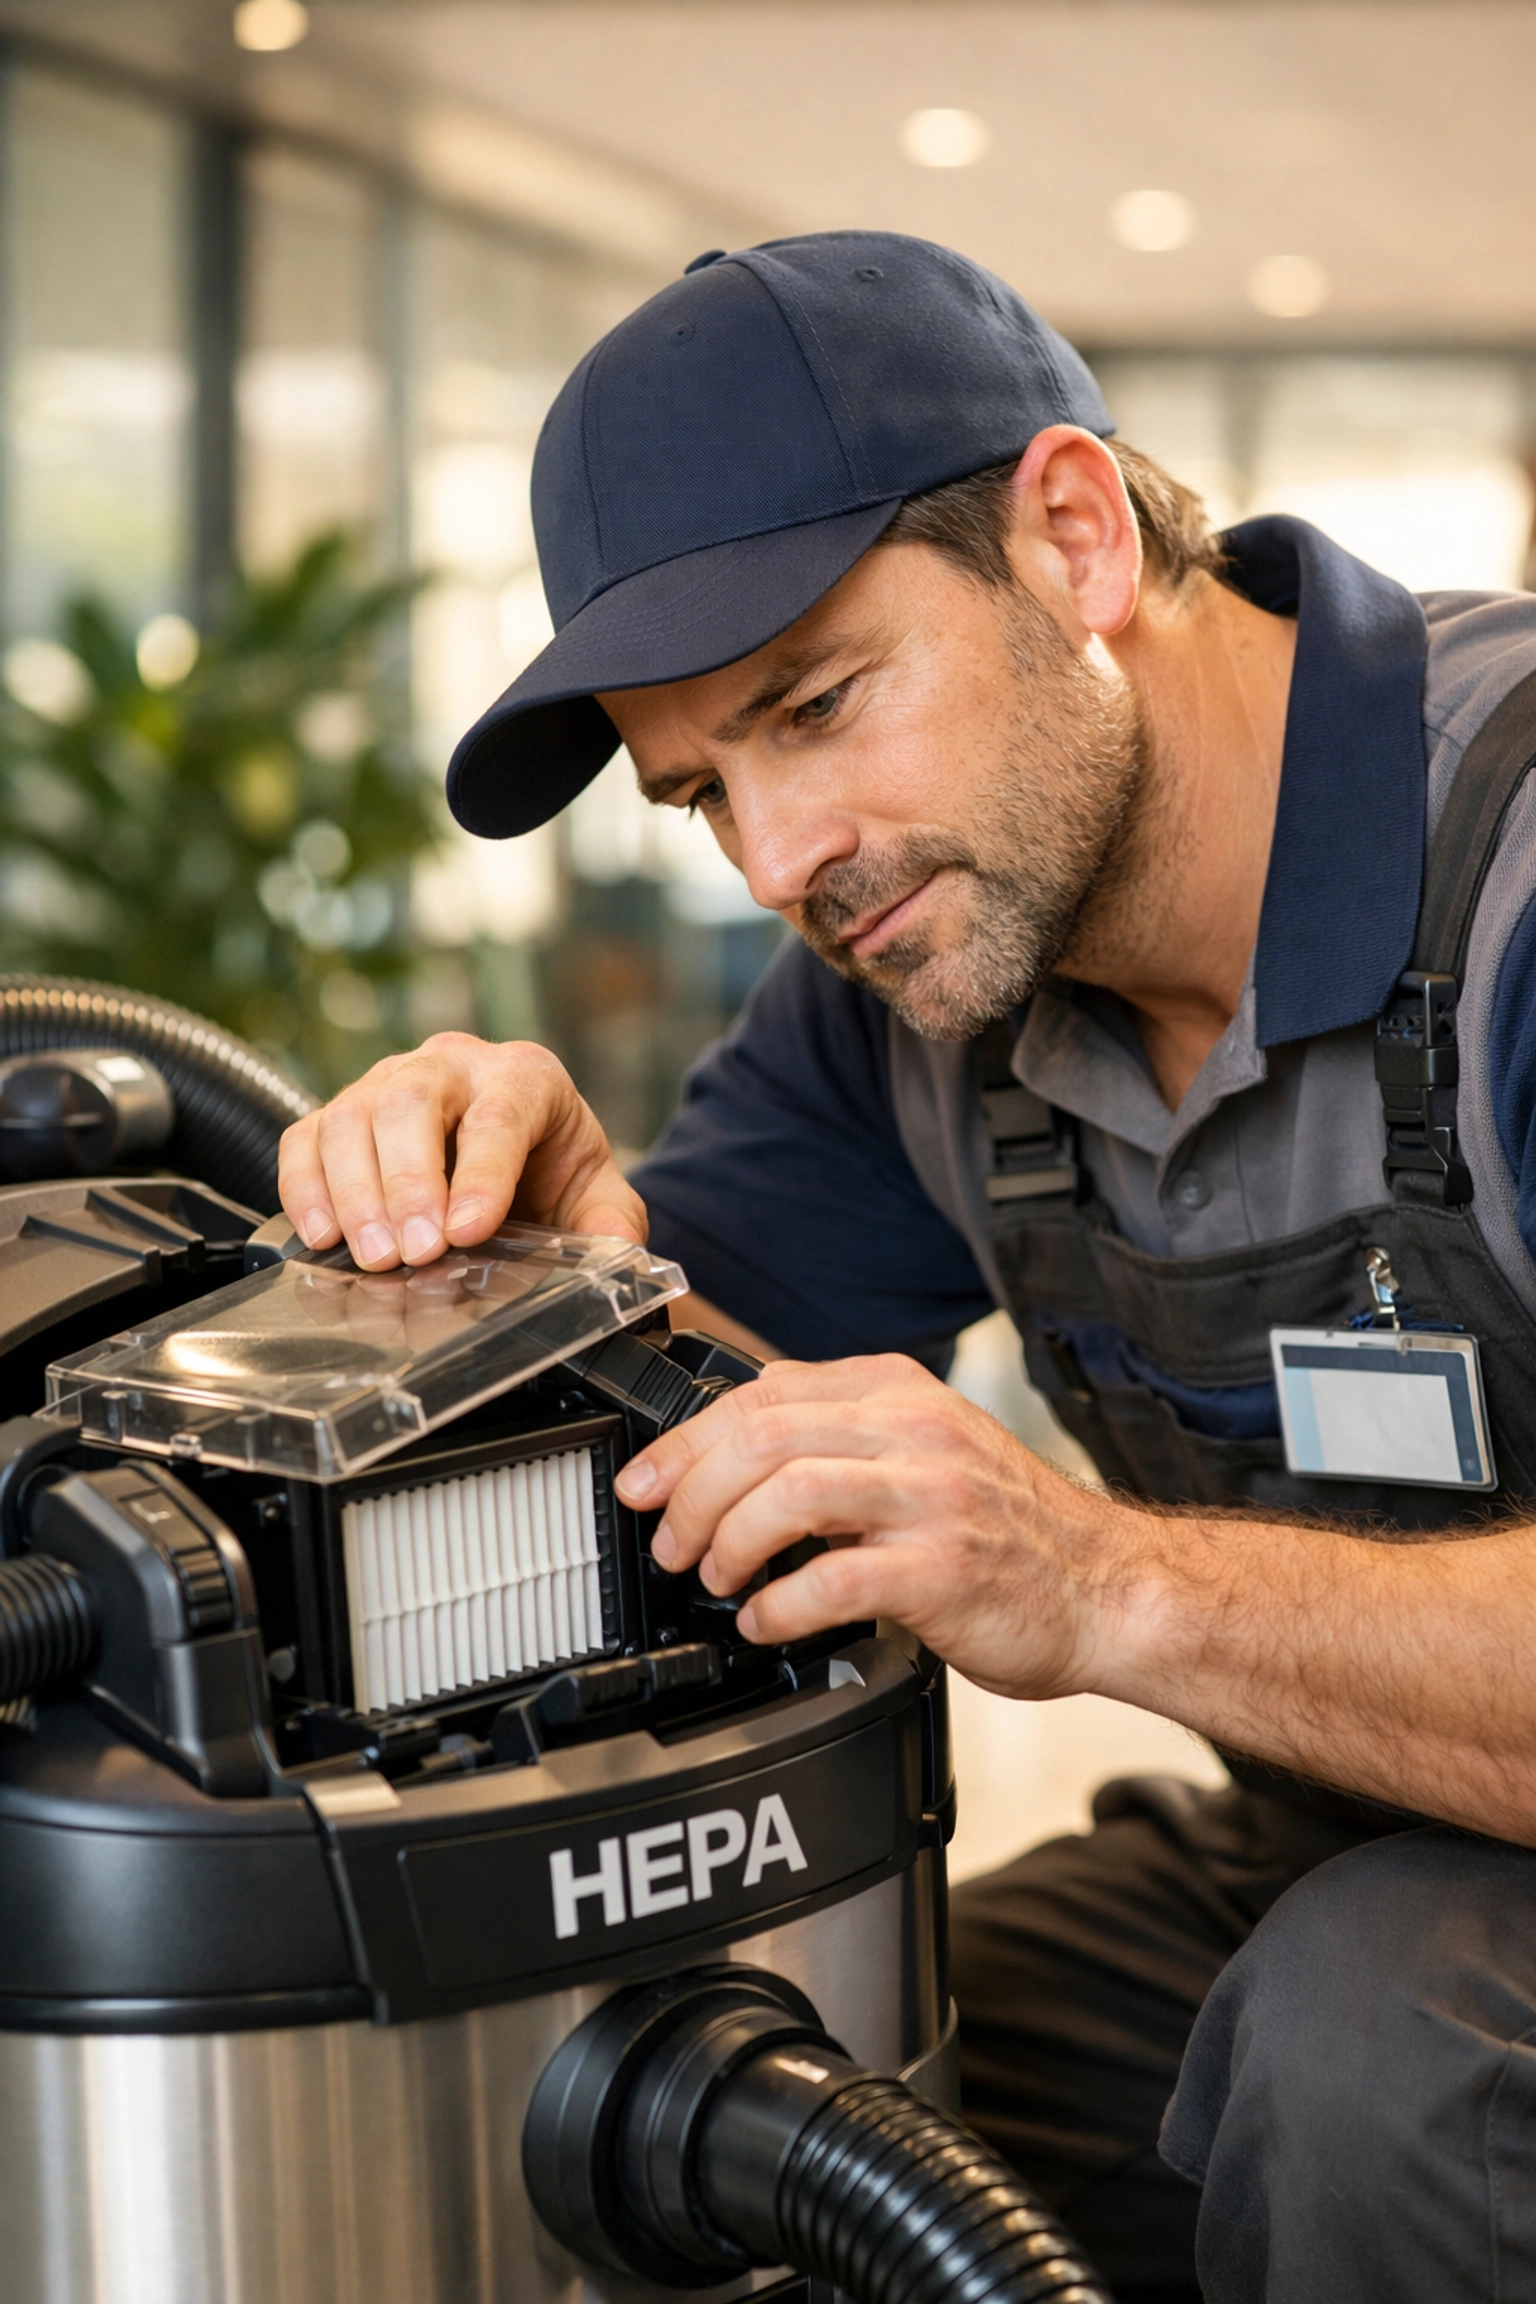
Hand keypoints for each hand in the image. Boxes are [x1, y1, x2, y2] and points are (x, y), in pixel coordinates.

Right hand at [278, 1033, 644, 1269]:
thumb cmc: (551, 1170)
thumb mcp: (596, 1195)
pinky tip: (322, 1236)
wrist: (517, 1161)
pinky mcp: (342, 1113)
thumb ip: (612, 1222)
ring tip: (373, 1257)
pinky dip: (305, 1186)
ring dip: (355, 1192)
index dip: (482, 1174)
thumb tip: (616, 1248)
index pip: (499, 1114)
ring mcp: (388, 1081)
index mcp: (525, 1075)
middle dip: (408, 1181)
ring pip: (352, 1115)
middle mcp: (453, 1064)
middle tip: (414, 1251)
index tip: (469, 1230)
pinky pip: (306, 1136)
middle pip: (412, 1099)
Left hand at [613, 1353, 1128, 1697]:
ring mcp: (931, 1500)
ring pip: (787, 1494)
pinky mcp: (943, 1572)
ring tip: (716, 1580)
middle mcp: (914, 1434)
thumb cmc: (1012, 1533)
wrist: (1110, 1591)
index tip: (648, 1482)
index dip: (684, 1441)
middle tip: (670, 1544)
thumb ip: (843, 1434)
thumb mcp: (927, 1449)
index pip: (761, 1396)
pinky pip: (832, 1579)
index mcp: (899, 1394)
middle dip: (690, 1495)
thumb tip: (742, 1435)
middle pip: (760, 1437)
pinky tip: (766, 1624)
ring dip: (727, 1543)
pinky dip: (778, 1607)